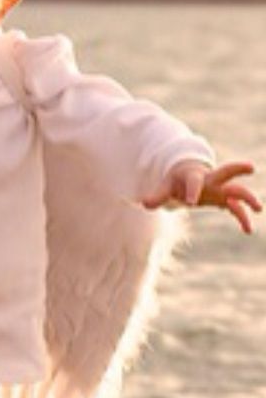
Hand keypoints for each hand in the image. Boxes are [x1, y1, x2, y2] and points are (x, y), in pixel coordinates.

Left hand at [143, 160, 261, 233]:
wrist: (188, 177)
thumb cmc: (176, 181)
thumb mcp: (165, 187)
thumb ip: (157, 195)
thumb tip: (143, 203)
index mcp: (193, 176)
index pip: (194, 182)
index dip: (191, 191)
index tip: (190, 202)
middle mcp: (210, 180)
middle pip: (225, 172)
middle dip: (237, 169)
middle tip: (251, 167)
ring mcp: (219, 190)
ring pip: (237, 191)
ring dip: (248, 198)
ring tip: (258, 208)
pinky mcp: (223, 200)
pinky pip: (236, 209)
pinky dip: (242, 218)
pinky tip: (248, 231)